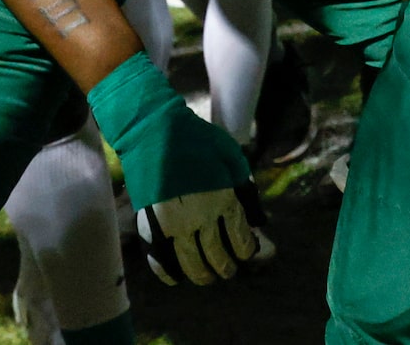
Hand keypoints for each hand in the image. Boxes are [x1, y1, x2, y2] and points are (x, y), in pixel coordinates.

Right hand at [89, 54, 264, 284]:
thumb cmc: (197, 140)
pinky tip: (176, 277)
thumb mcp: (232, 157)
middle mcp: (201, 218)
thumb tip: (258, 218)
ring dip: (202, 275)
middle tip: (228, 271)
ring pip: (191, 263)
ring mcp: (175, 225)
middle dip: (225, 268)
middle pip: (217, 256)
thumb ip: (245, 187)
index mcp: (224, 199)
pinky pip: (160, 259)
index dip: (245, 250)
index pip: (240, 239)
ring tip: (207, 277)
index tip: (246, 253)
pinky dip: (168, 272)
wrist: (155, 132)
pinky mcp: (152, 226)